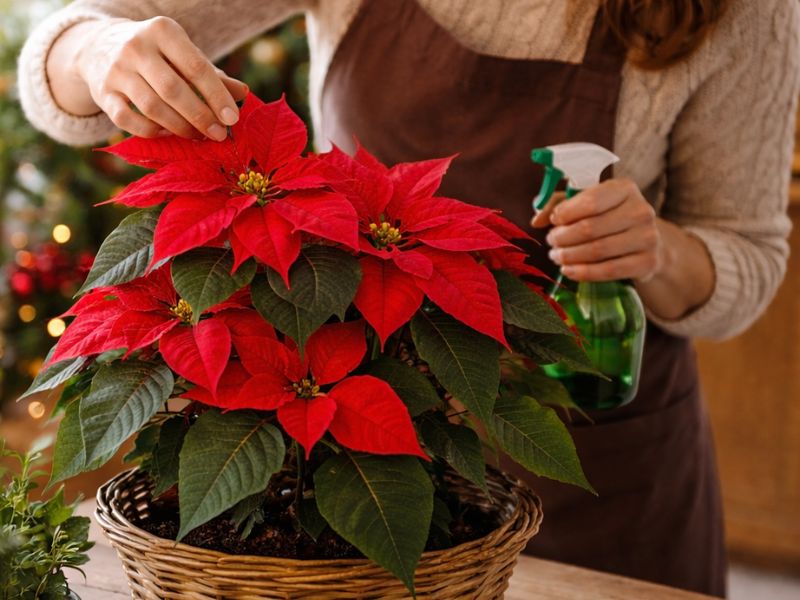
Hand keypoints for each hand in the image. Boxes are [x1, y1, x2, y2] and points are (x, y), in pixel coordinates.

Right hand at [59, 17, 247, 139]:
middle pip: (173, 89)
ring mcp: (116, 70)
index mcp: (162, 31)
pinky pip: (128, 120)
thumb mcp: (184, 54)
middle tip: (219, 135)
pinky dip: (151, 131)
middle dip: (200, 116)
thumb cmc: (158, 55)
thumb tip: (243, 94)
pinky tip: (167, 134)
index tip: (232, 119)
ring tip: (198, 136)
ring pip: (152, 107)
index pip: (196, 67)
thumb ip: (213, 75)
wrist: (100, 45)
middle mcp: (135, 47)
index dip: (216, 96)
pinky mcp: (102, 92)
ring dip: (179, 127)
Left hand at [531, 179, 661, 281]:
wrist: (644, 243)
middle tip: (551, 243)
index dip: (566, 213)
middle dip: (563, 238)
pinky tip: (569, 271)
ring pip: (597, 250)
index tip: (553, 221)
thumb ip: (558, 205)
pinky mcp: (648, 262)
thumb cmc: (607, 217)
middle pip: (590, 228)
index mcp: (625, 188)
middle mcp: (641, 210)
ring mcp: (648, 237)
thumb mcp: (586, 203)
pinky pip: (609, 270)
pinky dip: (583, 272)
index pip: (591, 200)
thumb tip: (537, 220)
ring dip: (570, 256)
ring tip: (557, 256)